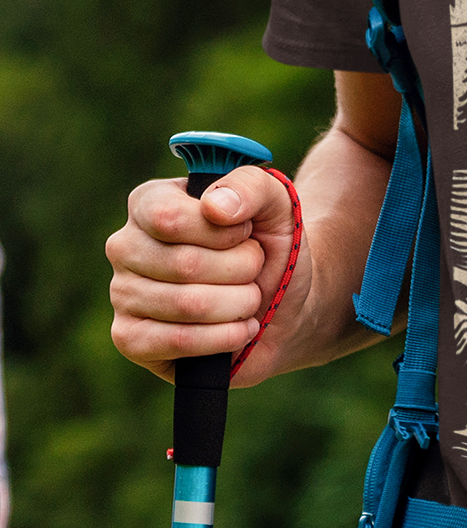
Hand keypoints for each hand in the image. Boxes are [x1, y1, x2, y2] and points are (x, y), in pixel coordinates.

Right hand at [107, 165, 307, 388]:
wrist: (282, 306)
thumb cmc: (270, 248)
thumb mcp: (275, 204)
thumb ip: (251, 186)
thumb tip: (214, 206)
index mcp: (150, 202)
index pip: (170, 217)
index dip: (223, 232)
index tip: (248, 234)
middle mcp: (126, 246)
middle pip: (185, 264)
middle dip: (242, 270)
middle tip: (254, 270)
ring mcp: (122, 293)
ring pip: (188, 305)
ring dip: (239, 304)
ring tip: (250, 299)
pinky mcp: (130, 339)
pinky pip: (177, 341)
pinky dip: (224, 337)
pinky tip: (239, 330)